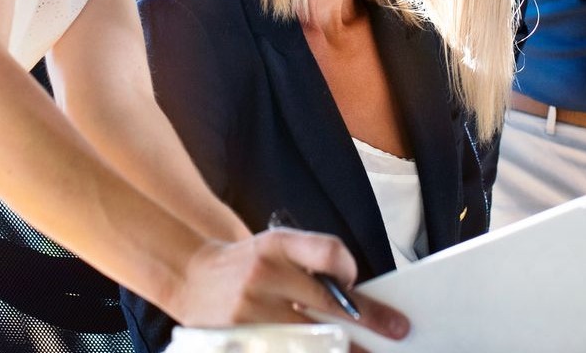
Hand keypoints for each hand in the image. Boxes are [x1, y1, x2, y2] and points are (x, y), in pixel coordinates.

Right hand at [164, 229, 409, 339]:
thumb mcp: (275, 247)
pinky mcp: (237, 338)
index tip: (355, 285)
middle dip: (366, 320)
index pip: (327, 252)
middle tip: (394, 332)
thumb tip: (357, 296)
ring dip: (342, 348)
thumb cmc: (247, 264)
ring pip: (309, 337)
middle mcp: (263, 274)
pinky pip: (284, 351)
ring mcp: (248, 310)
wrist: (191, 276)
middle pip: (327, 303)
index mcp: (275, 245)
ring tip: (362, 352)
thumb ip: (311, 263)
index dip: (348, 269)